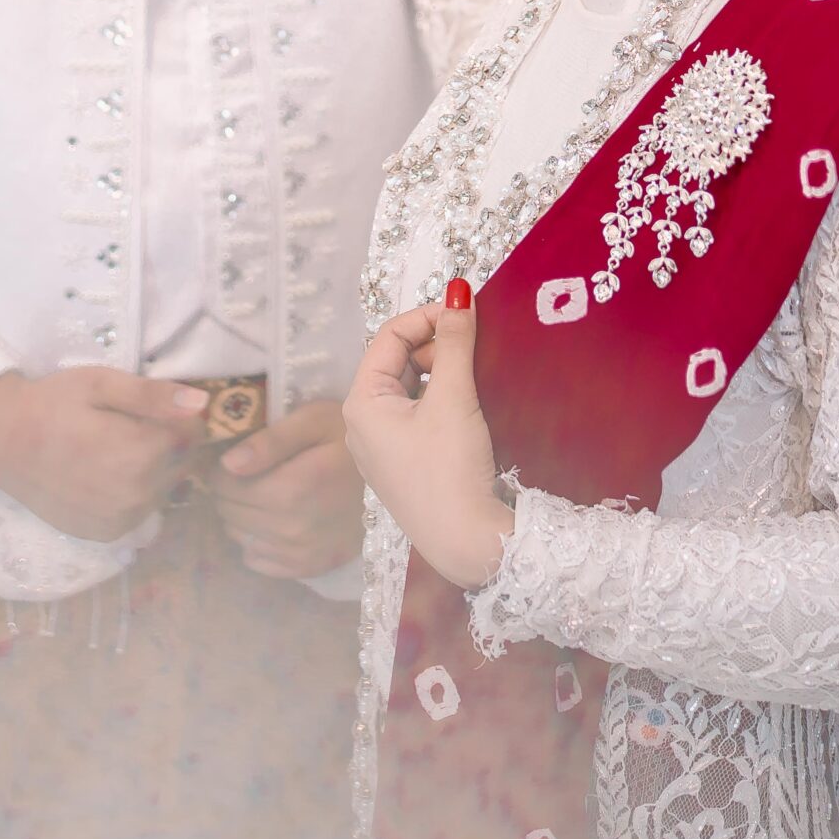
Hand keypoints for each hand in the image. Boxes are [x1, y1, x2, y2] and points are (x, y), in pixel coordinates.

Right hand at [0, 366, 209, 541]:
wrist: (0, 439)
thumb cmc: (52, 403)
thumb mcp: (102, 384)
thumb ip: (154, 396)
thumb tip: (203, 403)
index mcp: (140, 455)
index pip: (194, 433)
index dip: (180, 415)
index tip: (154, 405)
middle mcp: (136, 497)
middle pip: (184, 463)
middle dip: (170, 442)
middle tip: (131, 423)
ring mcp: (120, 522)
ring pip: (165, 489)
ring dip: (155, 469)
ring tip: (115, 447)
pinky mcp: (106, 535)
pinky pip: (141, 511)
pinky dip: (134, 493)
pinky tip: (106, 473)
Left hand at [211, 399, 365, 578]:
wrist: (396, 475)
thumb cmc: (349, 439)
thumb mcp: (315, 421)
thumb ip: (270, 441)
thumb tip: (227, 464)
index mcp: (291, 488)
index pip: (224, 486)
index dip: (219, 470)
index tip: (230, 458)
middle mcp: (292, 528)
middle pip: (229, 513)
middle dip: (227, 492)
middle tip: (246, 473)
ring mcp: (301, 553)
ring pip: (240, 538)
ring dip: (239, 516)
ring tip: (260, 493)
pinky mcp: (310, 567)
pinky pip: (259, 562)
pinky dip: (255, 542)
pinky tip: (272, 520)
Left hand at [342, 292, 512, 589]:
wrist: (467, 546)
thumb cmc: (451, 471)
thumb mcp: (454, 398)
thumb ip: (455, 341)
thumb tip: (457, 293)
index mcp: (361, 404)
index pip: (389, 337)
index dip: (427, 316)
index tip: (467, 310)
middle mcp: (363, 424)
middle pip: (398, 361)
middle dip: (437, 346)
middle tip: (477, 344)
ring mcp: (383, 448)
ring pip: (411, 389)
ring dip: (443, 372)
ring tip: (477, 372)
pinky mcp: (406, 465)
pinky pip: (420, 415)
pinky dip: (443, 400)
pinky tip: (471, 404)